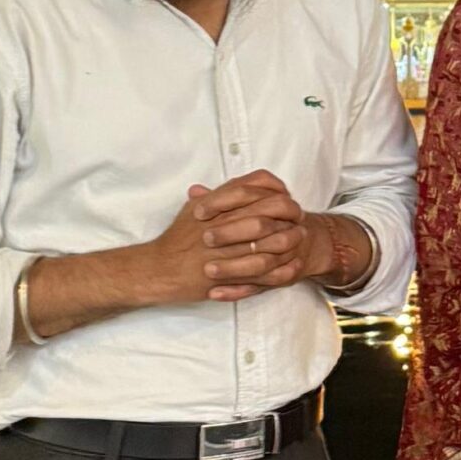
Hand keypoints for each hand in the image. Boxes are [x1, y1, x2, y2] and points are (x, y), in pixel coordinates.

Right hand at [137, 172, 326, 304]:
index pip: (254, 186)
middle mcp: (223, 223)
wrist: (159, 270)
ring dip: (290, 239)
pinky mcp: (230, 274)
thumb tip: (240, 185)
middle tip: (299, 216)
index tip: (286, 195)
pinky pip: (265, 270)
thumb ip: (217, 195)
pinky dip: (283, 267)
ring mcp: (228, 249)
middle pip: (268, 210)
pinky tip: (294, 264)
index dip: (276, 189)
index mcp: (215, 204)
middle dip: (290, 212)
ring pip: (271, 240)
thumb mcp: (193, 210)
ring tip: (300, 238)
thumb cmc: (176, 240)